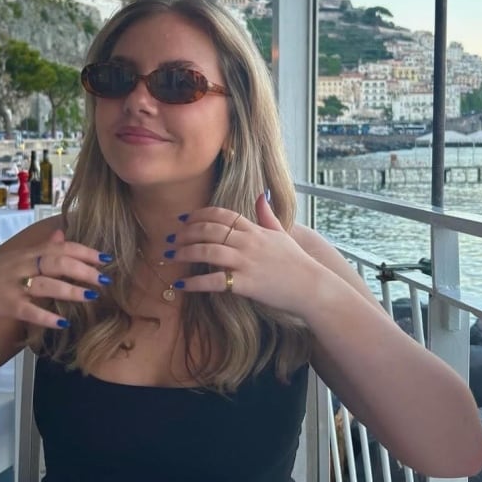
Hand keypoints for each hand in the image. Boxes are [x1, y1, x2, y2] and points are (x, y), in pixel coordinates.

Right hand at [0, 229, 110, 327]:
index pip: (61, 247)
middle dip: (84, 270)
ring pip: (45, 284)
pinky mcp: (5, 304)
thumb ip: (42, 247)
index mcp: (29, 253)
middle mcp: (22, 265)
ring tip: (91, 297)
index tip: (107, 258)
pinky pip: (28, 310)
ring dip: (70, 291)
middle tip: (105, 279)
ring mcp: (13, 285)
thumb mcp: (18, 257)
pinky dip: (46, 317)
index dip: (85, 252)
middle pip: (57, 262)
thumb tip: (63, 234)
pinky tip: (62, 323)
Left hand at [165, 194, 325, 316]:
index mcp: (254, 229)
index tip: (183, 220)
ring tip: (170, 256)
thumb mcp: (282, 233)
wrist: (311, 287)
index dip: (198, 215)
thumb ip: (267, 214)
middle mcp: (248, 242)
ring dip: (184, 252)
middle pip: (208, 230)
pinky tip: (182, 285)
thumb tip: (261, 194)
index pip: (220, 214)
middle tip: (170, 239)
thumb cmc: (296, 262)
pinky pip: (214, 281)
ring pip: (207, 251)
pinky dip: (195, 283)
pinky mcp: (245, 283)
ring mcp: (246, 262)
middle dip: (185, 233)